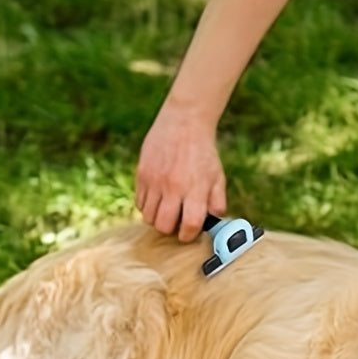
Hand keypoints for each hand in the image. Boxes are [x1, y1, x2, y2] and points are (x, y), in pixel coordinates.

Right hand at [135, 103, 226, 241]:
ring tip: (166, 211)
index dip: (189, 235)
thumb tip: (214, 224)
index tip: (188, 233)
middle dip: (170, 230)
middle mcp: (174, 187)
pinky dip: (147, 206)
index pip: (190, 225)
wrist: (184, 123)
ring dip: (157, 219)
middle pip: (163, 225)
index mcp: (195, 190)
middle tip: (176, 223)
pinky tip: (157, 199)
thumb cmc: (203, 154)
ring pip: (148, 217)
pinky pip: (139, 202)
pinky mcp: (142, 174)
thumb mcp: (218, 177)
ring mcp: (155, 181)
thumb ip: (217, 203)